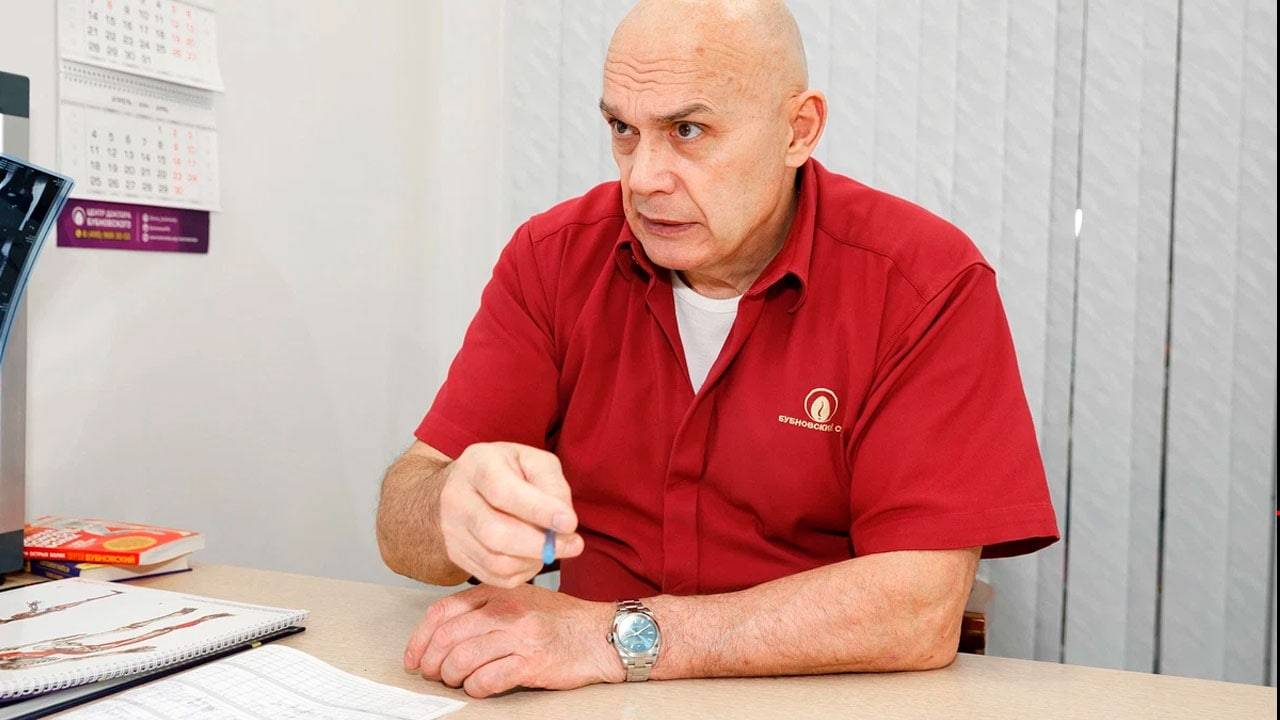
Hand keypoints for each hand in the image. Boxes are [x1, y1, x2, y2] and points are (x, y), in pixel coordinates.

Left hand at [404, 584, 625, 697]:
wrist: (600, 634)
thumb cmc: (559, 620)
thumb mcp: (519, 599)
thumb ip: (485, 607)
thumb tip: (442, 632)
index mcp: (498, 592)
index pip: (442, 611)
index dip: (420, 638)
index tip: (413, 657)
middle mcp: (506, 610)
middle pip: (448, 637)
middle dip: (431, 661)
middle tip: (431, 674)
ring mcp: (520, 636)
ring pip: (462, 658)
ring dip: (451, 677)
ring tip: (456, 681)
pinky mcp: (532, 662)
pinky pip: (488, 679)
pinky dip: (475, 688)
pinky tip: (479, 688)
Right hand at [439, 442, 583, 586]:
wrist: (459, 486)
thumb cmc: (505, 471)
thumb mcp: (532, 461)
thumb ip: (551, 485)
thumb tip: (564, 521)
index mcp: (478, 465)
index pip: (504, 492)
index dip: (539, 510)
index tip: (570, 523)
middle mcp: (457, 498)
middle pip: (497, 533)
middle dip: (541, 545)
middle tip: (574, 545)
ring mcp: (452, 531)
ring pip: (497, 562)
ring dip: (534, 560)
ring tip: (551, 547)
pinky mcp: (457, 555)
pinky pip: (495, 576)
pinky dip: (522, 572)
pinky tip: (531, 556)